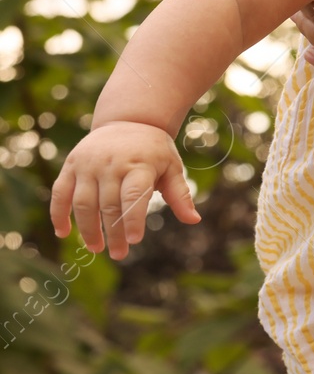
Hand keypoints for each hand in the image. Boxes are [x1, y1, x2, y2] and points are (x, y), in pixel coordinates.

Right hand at [49, 122, 201, 258]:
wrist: (129, 120)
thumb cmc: (154, 150)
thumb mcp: (172, 167)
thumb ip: (179, 194)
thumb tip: (194, 220)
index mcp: (139, 164)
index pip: (134, 195)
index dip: (133, 218)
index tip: (135, 240)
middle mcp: (111, 164)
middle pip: (109, 204)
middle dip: (113, 232)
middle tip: (119, 253)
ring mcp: (88, 164)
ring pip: (83, 202)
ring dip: (88, 228)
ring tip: (96, 248)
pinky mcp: (71, 166)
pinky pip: (60, 193)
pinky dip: (59, 214)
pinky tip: (64, 233)